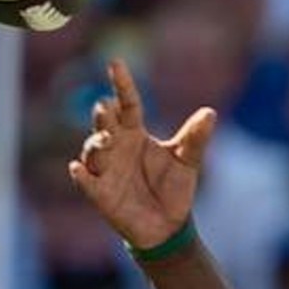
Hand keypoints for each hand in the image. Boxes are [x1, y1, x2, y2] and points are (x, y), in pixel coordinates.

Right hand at [68, 60, 213, 254]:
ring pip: (92, 149)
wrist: (168, 226)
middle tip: (106, 108)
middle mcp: (116, 146)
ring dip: (96, 144)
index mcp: (135, 133)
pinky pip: (85, 181)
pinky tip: (78, 168)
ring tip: (106, 140)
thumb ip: (195, 138)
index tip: (115, 62)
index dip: (121, 83)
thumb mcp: (187, 161)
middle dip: (103, 115)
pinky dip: (81, 175)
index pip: (126, 103)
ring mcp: (105, 169)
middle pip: (105, 123)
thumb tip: (210, 113)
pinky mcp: (99, 193)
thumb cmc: (174, 188)